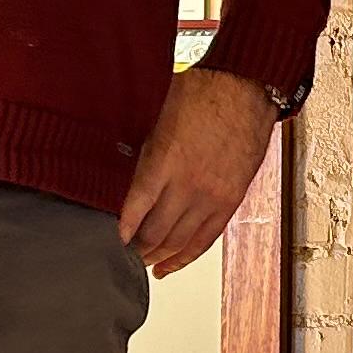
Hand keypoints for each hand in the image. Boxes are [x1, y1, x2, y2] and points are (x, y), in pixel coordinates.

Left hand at [119, 67, 278, 275]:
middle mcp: (188, 185)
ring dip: (158, 256)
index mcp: (165, 162)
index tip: (107, 243)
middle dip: (136, 249)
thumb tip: (120, 173)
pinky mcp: (230, 199)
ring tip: (142, 263)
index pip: (134, 211)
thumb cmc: (203, 92)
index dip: (119, 233)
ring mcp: (212, 196)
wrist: (246, 86)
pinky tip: (170, 265)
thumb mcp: (157, 116)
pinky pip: (206, 238)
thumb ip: (141, 151)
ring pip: (179, 241)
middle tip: (121, 255)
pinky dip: (186, 256)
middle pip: (155, 233)